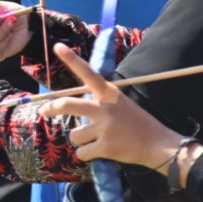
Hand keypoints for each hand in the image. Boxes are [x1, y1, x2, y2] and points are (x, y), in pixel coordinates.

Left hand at [39, 43, 183, 169]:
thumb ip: (99, 102)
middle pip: (67, 105)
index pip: (88, 73)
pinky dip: (88, 155)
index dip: (72, 60)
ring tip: (98, 140)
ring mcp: (105, 128)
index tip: (58, 47)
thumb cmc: (138, 124)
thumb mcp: (120, 103)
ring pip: (75, 134)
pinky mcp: (106, 147)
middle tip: (43, 111)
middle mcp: (104, 107)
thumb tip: (75, 107)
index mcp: (109, 94)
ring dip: (81, 140)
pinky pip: (82, 152)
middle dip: (51, 108)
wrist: (159, 145)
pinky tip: (101, 152)